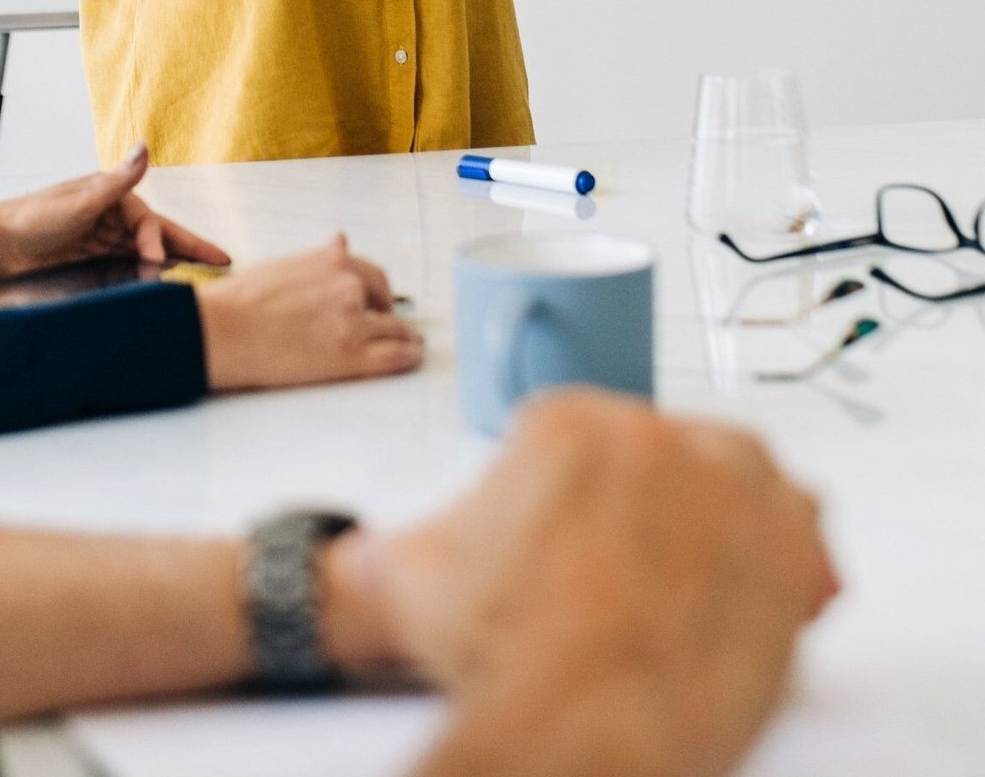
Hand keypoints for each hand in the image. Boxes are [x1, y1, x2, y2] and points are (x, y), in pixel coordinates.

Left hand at [0, 145, 231, 278]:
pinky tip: (160, 282)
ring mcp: (102, 237)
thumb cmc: (32, 218)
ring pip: (146, 251)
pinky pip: (127, 266)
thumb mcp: (79, 200)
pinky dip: (145, 273)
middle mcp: (111, 215)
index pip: (149, 222)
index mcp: (111, 196)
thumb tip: (144, 146)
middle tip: (224, 260)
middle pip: (158, 234)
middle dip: (189, 247)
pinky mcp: (90, 258)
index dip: (159, 242)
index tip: (158, 263)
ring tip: (198, 276)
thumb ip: (118, 180)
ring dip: (169, 263)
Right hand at [193, 233, 421, 391]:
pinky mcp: (352, 355)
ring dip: (404, 336)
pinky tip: (411, 357)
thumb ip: (316, 259)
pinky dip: (409, 356)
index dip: (374, 289)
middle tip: (386, 322)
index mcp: (329, 260)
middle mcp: (347, 285)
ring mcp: (353, 320)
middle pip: (385, 297)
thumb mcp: (280, 265)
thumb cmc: (239, 300)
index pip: (367, 271)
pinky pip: (396, 355)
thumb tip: (341, 241)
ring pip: (397, 329)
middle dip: (387, 309)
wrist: (224, 330)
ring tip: (408, 344)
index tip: (375, 299)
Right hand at [325, 391, 837, 776]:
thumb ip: (388, 549)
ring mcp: (729, 489)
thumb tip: (348, 558)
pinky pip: (802, 527)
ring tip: (693, 580)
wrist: (574, 725)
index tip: (582, 541)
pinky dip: (788, 555)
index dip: (584, 497)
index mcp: (567, 423)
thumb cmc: (507, 654)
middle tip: (631, 569)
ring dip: (727, 516)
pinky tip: (753, 595)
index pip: (588, 436)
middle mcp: (653, 438)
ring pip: (741, 476)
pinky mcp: (788, 552)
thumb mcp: (414, 578)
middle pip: (668, 450)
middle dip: (655, 503)